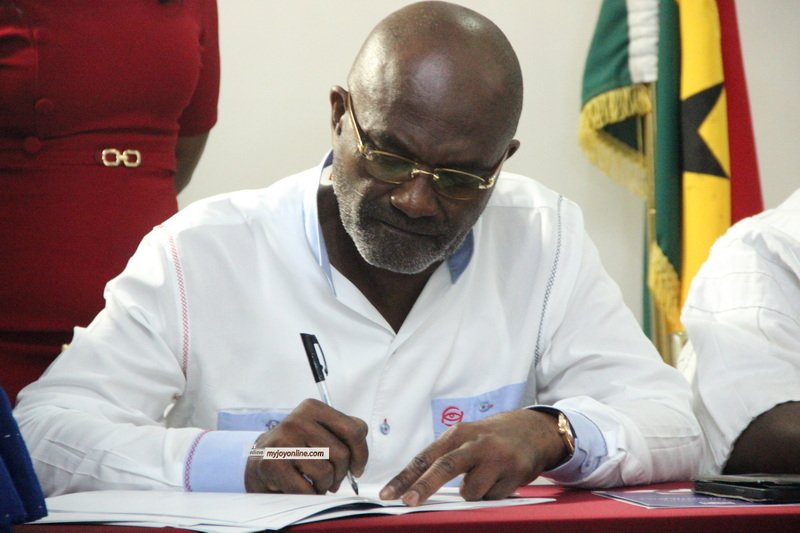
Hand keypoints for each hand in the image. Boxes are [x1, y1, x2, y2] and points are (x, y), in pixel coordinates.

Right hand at [244, 398, 367, 493]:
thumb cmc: (298, 447)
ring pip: (326, 472)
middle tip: (333, 480)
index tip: (356, 469)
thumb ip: (346, 433)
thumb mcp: (320, 430)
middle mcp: (297, 420)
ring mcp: (283, 441)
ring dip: (325, 486)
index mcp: (312, 407)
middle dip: (341, 474)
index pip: (354, 430)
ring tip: (316, 483)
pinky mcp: (273, 463)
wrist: (260, 460)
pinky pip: (307, 489)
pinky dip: (310, 495)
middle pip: (341, 454)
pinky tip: (304, 490)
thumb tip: (359, 457)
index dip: (361, 455)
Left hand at [379, 408, 567, 504]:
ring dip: (472, 493)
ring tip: (484, 479)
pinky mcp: (516, 472)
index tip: (388, 493)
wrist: (533, 429)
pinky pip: (493, 497)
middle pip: (445, 466)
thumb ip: (444, 457)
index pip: (425, 457)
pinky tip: (501, 479)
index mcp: (458, 434)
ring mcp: (497, 457)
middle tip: (408, 502)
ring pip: (471, 491)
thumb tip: (414, 486)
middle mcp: (476, 443)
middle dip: (424, 486)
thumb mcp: (465, 438)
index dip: (405, 477)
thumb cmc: (489, 438)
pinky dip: (492, 494)